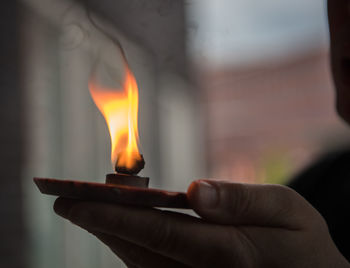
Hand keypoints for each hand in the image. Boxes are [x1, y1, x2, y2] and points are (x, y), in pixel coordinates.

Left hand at [54, 180, 349, 266]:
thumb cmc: (301, 243)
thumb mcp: (286, 211)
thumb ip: (244, 200)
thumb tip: (198, 191)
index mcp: (226, 253)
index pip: (159, 233)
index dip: (115, 216)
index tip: (75, 202)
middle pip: (139, 251)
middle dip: (101, 225)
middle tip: (67, 202)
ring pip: (140, 263)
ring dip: (110, 236)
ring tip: (86, 210)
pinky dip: (130, 246)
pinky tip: (119, 229)